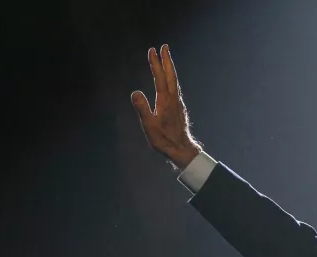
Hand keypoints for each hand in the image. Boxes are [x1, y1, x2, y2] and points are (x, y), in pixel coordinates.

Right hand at [131, 45, 201, 167]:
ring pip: (174, 81)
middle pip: (171, 75)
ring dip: (169, 68)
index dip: (156, 64)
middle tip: (163, 46)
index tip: (152, 50)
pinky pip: (175, 88)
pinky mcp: (178, 108)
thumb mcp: (150, 126)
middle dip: (166, 60)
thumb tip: (135, 93)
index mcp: (166, 101)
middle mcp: (174, 99)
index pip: (160, 78)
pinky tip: (169, 79)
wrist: (182, 149)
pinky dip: (171, 78)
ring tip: (166, 58)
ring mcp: (178, 103)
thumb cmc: (164, 140)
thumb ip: (143, 109)